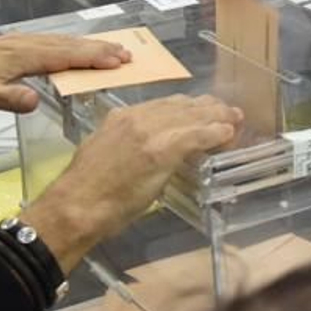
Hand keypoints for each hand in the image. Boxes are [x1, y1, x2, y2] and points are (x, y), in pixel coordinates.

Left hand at [0, 33, 131, 120]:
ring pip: (65, 41)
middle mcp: (30, 44)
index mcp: (26, 56)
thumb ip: (10, 99)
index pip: (67, 56)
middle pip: (72, 45)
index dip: (93, 58)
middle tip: (128, 54)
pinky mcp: (21, 45)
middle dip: (101, 49)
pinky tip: (79, 48)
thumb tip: (35, 102)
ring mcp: (26, 42)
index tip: (117, 62)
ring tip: (114, 49)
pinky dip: (75, 44)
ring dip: (91, 45)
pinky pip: (56, 42)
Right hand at [21, 94, 241, 271]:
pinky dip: (215, 133)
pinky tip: (227, 134)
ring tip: (234, 119)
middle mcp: (137, 117)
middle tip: (224, 110)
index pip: (162, 105)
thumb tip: (141, 151)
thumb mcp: (103, 153)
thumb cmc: (85, 191)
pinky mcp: (162, 149)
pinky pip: (197, 136)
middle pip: (180, 105)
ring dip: (217, 117)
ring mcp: (150, 132)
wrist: (76, 205)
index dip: (185, 107)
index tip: (198, 109)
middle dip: (205, 107)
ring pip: (192, 116)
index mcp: (120, 117)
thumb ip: (125, 145)